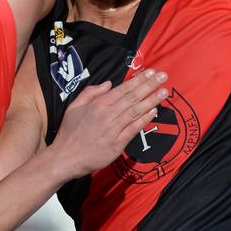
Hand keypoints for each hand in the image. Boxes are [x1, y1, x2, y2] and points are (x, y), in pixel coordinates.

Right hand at [51, 68, 167, 177]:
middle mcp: (107, 114)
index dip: (138, 80)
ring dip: (151, 100)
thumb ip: (90, 93)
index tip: (151, 72)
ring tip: (164, 91)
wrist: (65, 157)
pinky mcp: (117, 144)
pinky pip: (133, 129)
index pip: (122, 89)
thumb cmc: (69, 132)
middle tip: (163, 76)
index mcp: (98, 104)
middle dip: (149, 86)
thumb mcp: (74, 107)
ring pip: (135, 111)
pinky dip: (144, 120)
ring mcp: (113, 129)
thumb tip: (109, 83)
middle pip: (132, 98)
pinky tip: (154, 111)